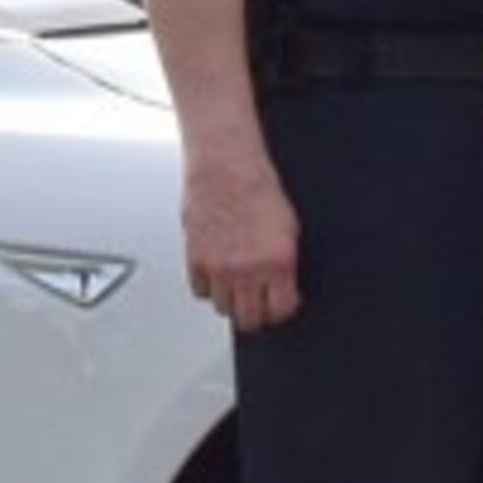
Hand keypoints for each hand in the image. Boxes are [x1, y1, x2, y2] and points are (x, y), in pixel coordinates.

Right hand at [180, 133, 303, 332]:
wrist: (225, 164)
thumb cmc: (257, 186)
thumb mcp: (288, 227)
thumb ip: (284, 264)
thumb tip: (281, 288)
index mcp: (278, 260)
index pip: (280, 311)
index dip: (280, 311)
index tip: (278, 306)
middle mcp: (248, 267)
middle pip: (249, 318)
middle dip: (255, 313)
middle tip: (256, 302)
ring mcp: (218, 265)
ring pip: (222, 307)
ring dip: (230, 299)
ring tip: (235, 283)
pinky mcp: (194, 257)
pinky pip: (199, 290)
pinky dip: (207, 285)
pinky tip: (216, 271)